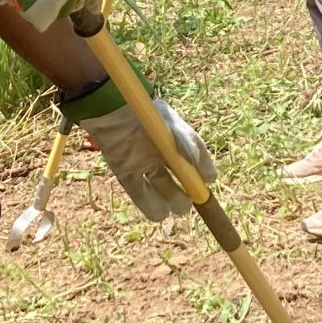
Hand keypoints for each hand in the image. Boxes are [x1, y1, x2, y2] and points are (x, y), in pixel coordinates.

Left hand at [62, 78, 217, 221]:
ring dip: (172, 200)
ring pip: (162, 188)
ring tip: (177, 206)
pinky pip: (140, 193)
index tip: (210, 181)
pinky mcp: (126, 173)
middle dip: (188, 192)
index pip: (195, 159)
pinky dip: (150, 205)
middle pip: (180, 179)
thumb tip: (202, 167)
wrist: (111, 111)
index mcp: (175, 140)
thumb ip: (187, 142)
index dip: (204, 171)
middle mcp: (161, 154)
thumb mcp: (170, 124)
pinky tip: (160, 211)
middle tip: (191, 200)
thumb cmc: (144, 115)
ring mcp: (144, 164)